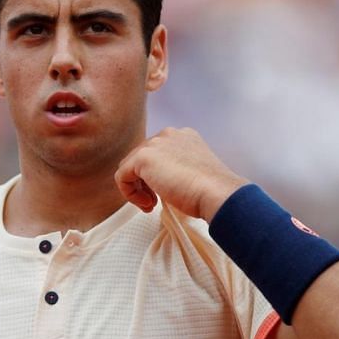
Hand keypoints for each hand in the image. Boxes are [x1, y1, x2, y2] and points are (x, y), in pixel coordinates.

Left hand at [114, 127, 248, 221]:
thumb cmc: (210, 190)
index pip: (155, 154)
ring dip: (137, 189)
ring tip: (151, 204)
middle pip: (139, 159)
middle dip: (144, 182)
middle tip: (154, 202)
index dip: (154, 177)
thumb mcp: (192, 172)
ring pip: (129, 167)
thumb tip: (157, 181)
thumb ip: (174, 168)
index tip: (162, 195)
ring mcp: (155, 143)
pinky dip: (129, 193)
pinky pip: (122, 176)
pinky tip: (148, 204)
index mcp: (182, 136)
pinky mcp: (143, 157)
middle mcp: (168, 134)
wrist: (217, 193)